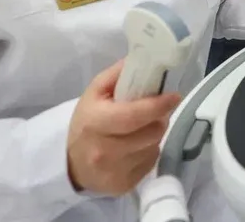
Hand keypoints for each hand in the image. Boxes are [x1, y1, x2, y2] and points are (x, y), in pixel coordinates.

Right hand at [66, 59, 181, 195]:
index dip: (157, 105)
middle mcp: (104, 151)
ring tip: (143, 128)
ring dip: (154, 134)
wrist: (71, 163)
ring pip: (154, 147)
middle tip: (157, 111)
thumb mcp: (94, 92)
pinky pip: (150, 163)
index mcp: (95, 123)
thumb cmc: (86, 122)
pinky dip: (149, 151)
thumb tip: (144, 58)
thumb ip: (117, 74)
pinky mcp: (124, 186)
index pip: (133, 116)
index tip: (174, 96)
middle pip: (151, 132)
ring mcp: (114, 172)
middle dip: (159, 118)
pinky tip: (137, 146)